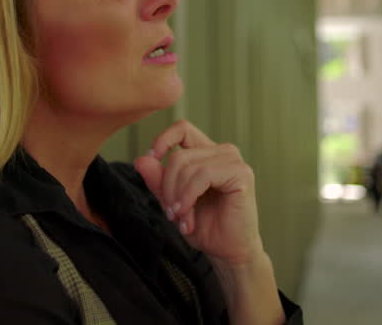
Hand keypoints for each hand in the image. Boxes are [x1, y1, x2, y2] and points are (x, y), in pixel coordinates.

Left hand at [133, 120, 262, 264]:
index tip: (152, 160)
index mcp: (208, 153)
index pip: (182, 128)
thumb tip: (140, 159)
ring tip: (181, 219)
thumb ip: (158, 180)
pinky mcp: (241, 174)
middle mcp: (223, 152)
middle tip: (171, 213)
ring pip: (187, 166)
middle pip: (178, 155)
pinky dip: (188, 198)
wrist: (228, 252)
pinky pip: (202, 176)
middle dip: (167, 187)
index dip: (163, 140)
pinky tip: (189, 218)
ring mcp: (234, 161)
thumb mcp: (173, 202)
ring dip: (178, 198)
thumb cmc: (206, 226)